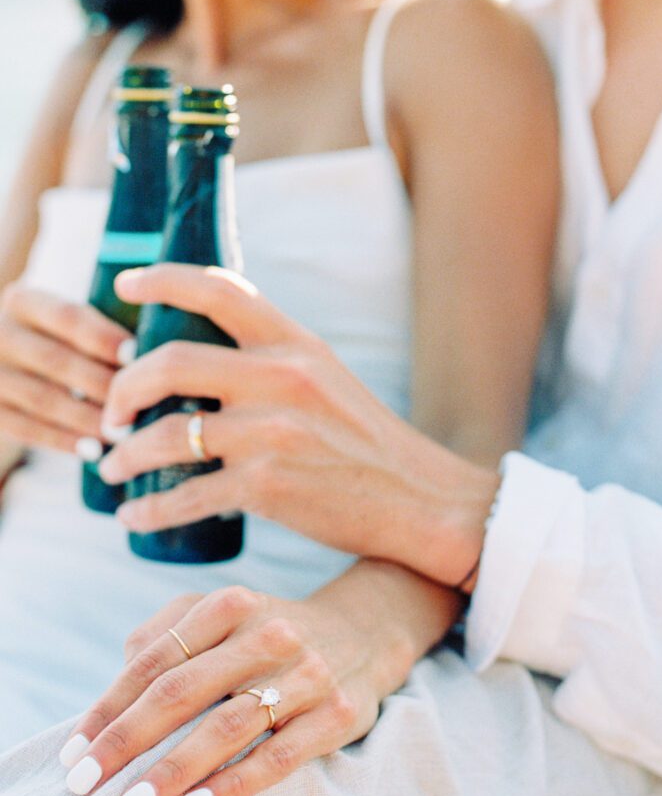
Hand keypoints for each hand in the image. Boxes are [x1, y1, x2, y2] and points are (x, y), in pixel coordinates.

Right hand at [0, 283, 132, 453]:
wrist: (8, 368)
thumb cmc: (62, 345)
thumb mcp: (68, 326)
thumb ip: (102, 330)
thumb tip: (158, 351)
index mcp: (25, 301)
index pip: (67, 316)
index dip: (103, 337)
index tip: (137, 356)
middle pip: (57, 361)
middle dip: (102, 385)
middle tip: (141, 404)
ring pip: (43, 399)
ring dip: (88, 419)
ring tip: (126, 434)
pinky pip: (26, 428)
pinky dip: (64, 441)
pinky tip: (95, 451)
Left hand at [59, 574, 420, 795]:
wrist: (363, 632)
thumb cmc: (269, 632)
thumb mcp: (223, 612)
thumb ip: (168, 633)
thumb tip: (117, 688)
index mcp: (232, 604)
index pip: (156, 657)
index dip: (111, 706)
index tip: (76, 749)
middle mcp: (270, 633)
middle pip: (184, 689)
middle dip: (128, 741)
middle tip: (86, 784)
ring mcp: (307, 672)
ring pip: (229, 726)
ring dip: (174, 770)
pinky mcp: (338, 712)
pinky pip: (280, 755)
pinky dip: (235, 783)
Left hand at [99, 265, 497, 586]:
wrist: (418, 500)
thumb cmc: (366, 440)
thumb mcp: (327, 376)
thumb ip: (272, 358)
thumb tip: (202, 354)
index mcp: (295, 344)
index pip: (221, 289)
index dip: (163, 279)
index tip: (124, 286)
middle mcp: (282, 379)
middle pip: (171, 361)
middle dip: (122, 386)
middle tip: (109, 409)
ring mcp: (272, 433)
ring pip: (167, 435)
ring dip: (125, 454)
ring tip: (111, 466)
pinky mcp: (267, 487)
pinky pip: (185, 497)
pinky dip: (149, 509)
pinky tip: (134, 516)